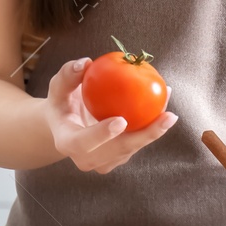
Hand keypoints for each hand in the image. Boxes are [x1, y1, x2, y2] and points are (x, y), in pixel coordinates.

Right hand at [46, 57, 176, 173]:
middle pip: (119, 150)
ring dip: (155, 128)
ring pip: (134, 147)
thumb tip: (86, 62)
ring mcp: (105, 162)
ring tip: (167, 99)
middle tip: (167, 116)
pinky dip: (153, 124)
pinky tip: (164, 101)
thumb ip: (67, 75)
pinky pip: (139, 142)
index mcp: (67, 142)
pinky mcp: (120, 158)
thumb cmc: (62, 103)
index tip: (121, 121)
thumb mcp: (58, 87)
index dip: (102, 134)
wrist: (66, 126)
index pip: (83, 142)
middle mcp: (86, 159)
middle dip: (146, 136)